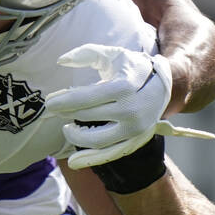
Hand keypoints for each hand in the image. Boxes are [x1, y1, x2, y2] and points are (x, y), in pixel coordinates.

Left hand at [45, 44, 212, 170]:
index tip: (49, 102)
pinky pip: (110, 154)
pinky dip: (90, 160)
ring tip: (66, 127)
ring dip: (75, 136)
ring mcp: (134, 129)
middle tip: (54, 109)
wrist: (165, 85)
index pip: (86, 98)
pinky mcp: (135, 141)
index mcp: (123, 87)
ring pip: (97, 140)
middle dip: (66, 113)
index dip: (63, 101)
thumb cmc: (132, 68)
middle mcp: (131, 110)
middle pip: (88, 116)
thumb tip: (61, 61)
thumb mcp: (112, 54)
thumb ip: (86, 53)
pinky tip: (72, 162)